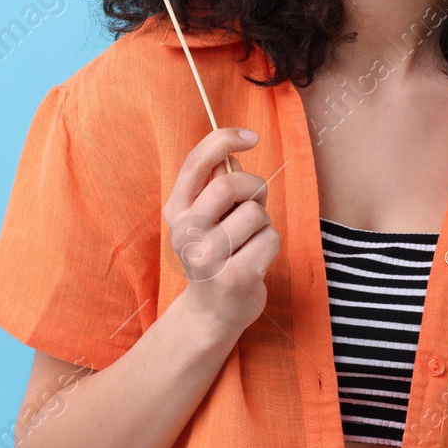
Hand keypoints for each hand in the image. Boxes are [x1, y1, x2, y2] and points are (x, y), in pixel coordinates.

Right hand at [162, 127, 278, 339]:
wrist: (213, 311)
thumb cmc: (220, 251)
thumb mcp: (209, 216)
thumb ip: (218, 183)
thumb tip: (235, 149)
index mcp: (176, 209)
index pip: (197, 161)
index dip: (225, 139)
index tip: (252, 137)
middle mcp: (185, 232)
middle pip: (230, 184)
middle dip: (254, 188)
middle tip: (254, 204)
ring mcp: (207, 258)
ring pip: (256, 213)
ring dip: (263, 222)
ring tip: (249, 240)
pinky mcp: (233, 278)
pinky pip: (270, 238)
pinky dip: (271, 244)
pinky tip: (255, 260)